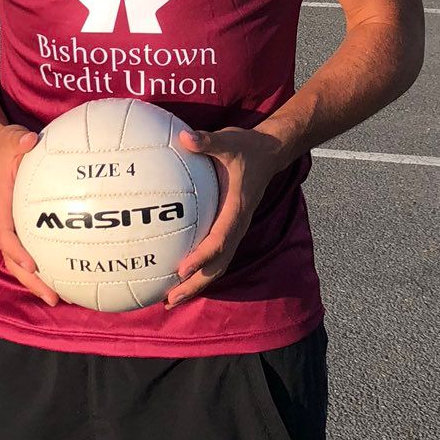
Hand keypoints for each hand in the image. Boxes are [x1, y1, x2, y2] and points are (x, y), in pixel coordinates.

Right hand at [0, 124, 59, 307]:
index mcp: (0, 204)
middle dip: (31, 280)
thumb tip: (30, 141)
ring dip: (36, 280)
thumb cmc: (4, 147)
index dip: (17, 250)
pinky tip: (66, 271)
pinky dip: (45, 263)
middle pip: (13, 259)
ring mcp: (12, 225)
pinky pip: (31, 247)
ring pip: (20, 259)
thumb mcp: (11, 139)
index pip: (5, 233)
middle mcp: (4, 220)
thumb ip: (19, 141)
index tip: (33, 264)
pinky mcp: (21, 224)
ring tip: (59, 297)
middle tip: (52, 297)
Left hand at [166, 125, 285, 308]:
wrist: (270, 152)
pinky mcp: (229, 228)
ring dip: (196, 284)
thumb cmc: (247, 147)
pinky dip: (198, 269)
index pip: (219, 241)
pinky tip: (177, 274)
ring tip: (170, 300)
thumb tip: (185, 138)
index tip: (181, 270)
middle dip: (195, 285)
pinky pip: (214, 255)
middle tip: (169, 302)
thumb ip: (207, 141)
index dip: (202, 257)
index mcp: (237, 210)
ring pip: (217, 265)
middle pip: (218, 266)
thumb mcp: (229, 140)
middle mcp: (237, 225)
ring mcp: (234, 229)